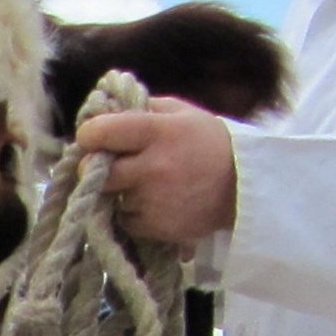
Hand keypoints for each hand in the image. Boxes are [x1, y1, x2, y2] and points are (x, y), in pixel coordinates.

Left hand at [75, 98, 238, 245]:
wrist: (244, 185)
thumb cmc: (208, 142)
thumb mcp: (180, 113)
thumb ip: (140, 108)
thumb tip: (101, 110)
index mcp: (158, 132)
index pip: (101, 133)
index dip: (90, 134)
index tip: (94, 137)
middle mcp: (153, 167)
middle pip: (95, 171)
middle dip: (95, 167)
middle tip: (110, 164)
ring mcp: (154, 201)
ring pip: (109, 197)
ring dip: (117, 191)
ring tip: (143, 182)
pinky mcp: (157, 227)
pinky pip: (125, 219)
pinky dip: (131, 212)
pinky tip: (153, 201)